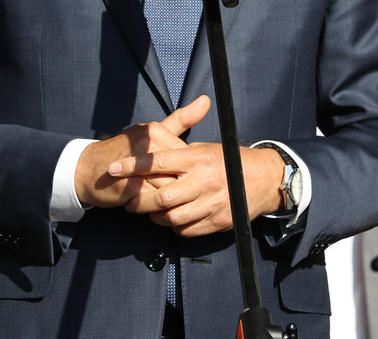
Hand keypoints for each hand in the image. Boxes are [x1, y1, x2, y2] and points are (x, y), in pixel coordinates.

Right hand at [75, 95, 210, 207]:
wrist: (87, 169)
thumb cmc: (123, 151)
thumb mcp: (152, 132)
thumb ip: (181, 119)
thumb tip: (206, 100)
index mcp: (154, 131)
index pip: (185, 156)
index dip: (182, 170)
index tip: (171, 173)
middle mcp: (146, 145)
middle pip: (178, 172)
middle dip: (174, 184)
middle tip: (159, 184)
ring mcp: (138, 166)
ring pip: (168, 188)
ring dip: (163, 196)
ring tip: (149, 191)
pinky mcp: (131, 186)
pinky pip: (154, 201)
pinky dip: (151, 205)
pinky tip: (141, 199)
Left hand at [108, 124, 284, 236]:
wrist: (263, 179)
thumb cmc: (227, 160)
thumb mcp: (204, 147)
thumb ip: (177, 150)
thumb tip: (148, 148)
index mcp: (197, 158)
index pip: (158, 161)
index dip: (133, 166)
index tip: (113, 167)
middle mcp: (204, 181)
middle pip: (161, 197)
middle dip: (139, 200)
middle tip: (128, 199)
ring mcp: (211, 204)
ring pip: (171, 218)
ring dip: (154, 216)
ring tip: (147, 209)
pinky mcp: (217, 223)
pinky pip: (185, 230)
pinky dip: (172, 225)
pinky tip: (169, 218)